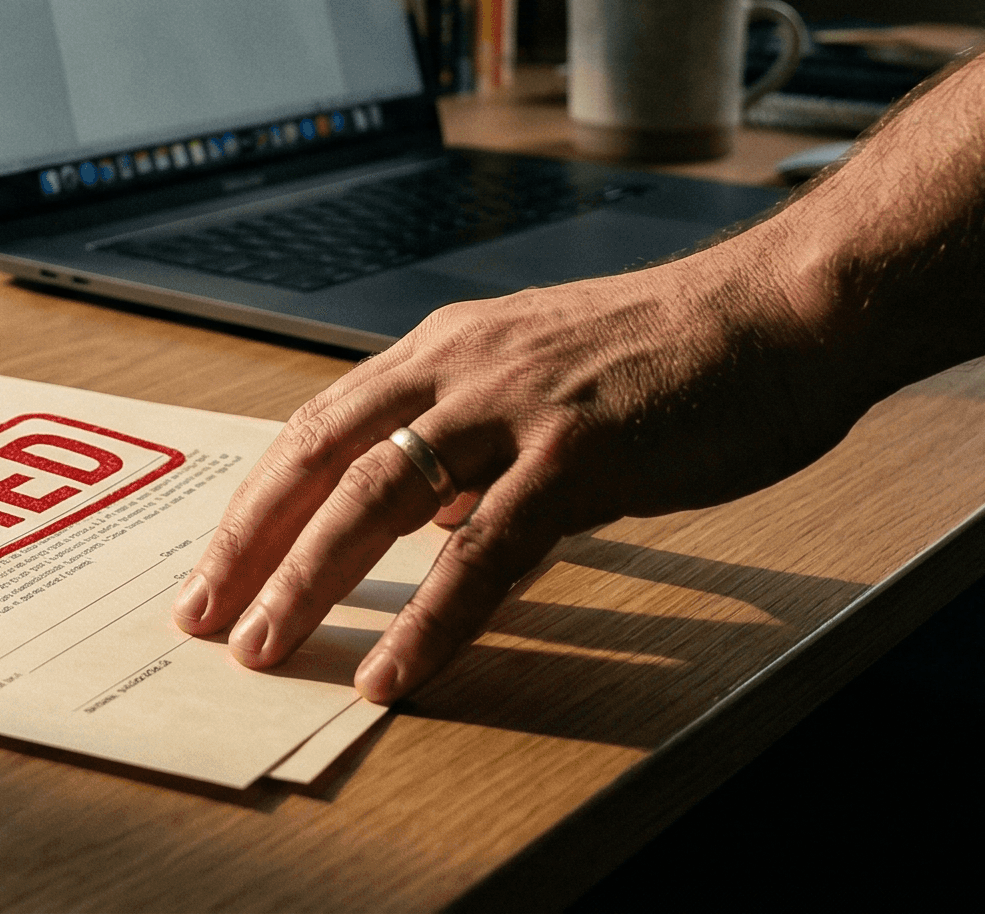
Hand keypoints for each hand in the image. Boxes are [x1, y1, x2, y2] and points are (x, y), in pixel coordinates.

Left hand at [171, 244, 875, 702]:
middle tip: (200, 614)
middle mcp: (461, 367)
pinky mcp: (579, 458)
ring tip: (264, 647)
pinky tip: (393, 671)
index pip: (321, 426)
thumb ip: (476, 440)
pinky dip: (429, 622)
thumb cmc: (678, 351)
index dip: (258, 497)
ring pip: (376, 502)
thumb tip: (424, 513)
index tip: (212, 559)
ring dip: (308, 583)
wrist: (784, 313)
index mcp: (448, 347)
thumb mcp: (547, 377)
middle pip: (319, 459)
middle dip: (248, 543)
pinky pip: (483, 555)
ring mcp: (516, 409)